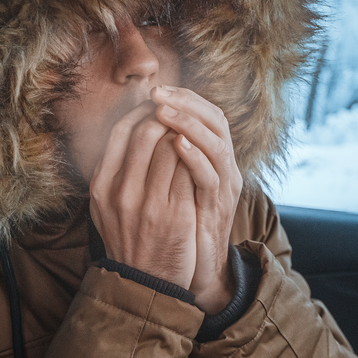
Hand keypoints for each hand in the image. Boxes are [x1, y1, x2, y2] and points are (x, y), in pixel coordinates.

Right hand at [89, 101, 197, 290]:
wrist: (144, 284)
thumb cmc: (129, 240)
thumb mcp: (106, 208)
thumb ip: (112, 173)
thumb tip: (127, 130)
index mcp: (101, 186)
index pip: (120, 131)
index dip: (142, 112)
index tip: (157, 108)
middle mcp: (121, 192)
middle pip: (146, 133)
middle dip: (167, 117)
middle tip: (180, 115)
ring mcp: (149, 204)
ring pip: (171, 147)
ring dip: (185, 134)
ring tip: (192, 133)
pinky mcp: (175, 215)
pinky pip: (189, 171)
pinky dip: (196, 157)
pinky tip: (202, 156)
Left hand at [150, 86, 242, 314]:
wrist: (194, 269)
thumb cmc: (178, 226)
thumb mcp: (167, 185)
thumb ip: (159, 157)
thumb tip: (133, 127)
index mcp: (211, 156)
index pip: (205, 112)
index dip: (182, 97)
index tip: (155, 88)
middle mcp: (223, 166)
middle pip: (215, 118)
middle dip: (185, 102)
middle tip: (158, 92)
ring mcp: (225, 186)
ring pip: (216, 142)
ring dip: (189, 123)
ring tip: (164, 111)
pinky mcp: (219, 207)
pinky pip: (211, 175)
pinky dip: (196, 157)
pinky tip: (178, 144)